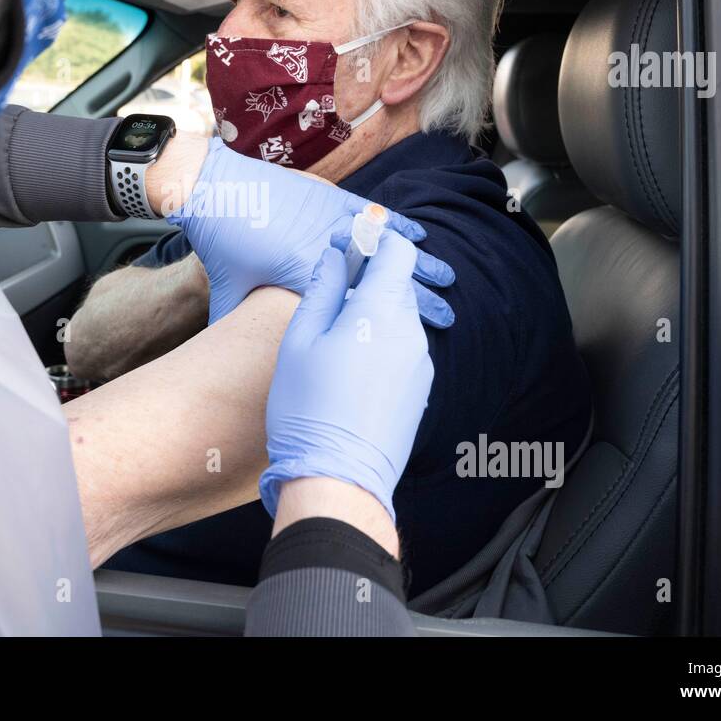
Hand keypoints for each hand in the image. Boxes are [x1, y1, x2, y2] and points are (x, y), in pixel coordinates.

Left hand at [162, 137, 454, 325]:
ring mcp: (330, 219)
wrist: (213, 186)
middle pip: (380, 279)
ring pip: (384, 246)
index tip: (414, 334)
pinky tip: (418, 234)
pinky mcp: (328, 196)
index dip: (387, 319)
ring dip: (416, 262)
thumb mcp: (227, 289)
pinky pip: (371, 212)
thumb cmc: (219, 241)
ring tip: (445, 276)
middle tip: (447, 315)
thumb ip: (235, 322)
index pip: (354, 302)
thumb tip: (224, 364)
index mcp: (303, 274)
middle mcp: (324, 249)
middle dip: (416, 296)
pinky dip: (395, 224)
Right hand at [259, 230, 435, 522]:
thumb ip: (321, 289)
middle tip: (333, 289)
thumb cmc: (307, 409)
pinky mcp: (420, 391)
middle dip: (370, 278)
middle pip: (399, 284)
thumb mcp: (299, 340)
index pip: (398, 250)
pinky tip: (350, 369)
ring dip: (374, 314)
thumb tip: (335, 257)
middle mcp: (411, 332)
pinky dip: (382, 344)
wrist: (338, 479)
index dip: (374, 240)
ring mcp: (420, 364)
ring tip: (335, 337)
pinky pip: (403, 350)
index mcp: (381, 311)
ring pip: (400, 318)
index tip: (349, 245)